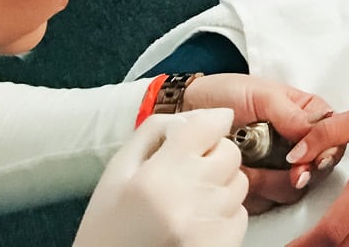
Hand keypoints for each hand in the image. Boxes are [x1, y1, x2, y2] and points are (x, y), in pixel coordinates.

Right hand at [74, 107, 246, 246]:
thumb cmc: (108, 232)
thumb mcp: (116, 174)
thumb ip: (152, 133)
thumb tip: (190, 116)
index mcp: (159, 176)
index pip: (208, 125)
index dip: (211, 120)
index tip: (208, 126)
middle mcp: (189, 200)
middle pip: (230, 152)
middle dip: (215, 154)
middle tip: (191, 169)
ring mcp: (208, 226)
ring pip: (238, 183)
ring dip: (221, 185)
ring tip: (191, 200)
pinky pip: (240, 215)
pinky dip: (224, 214)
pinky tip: (197, 221)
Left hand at [184, 74, 343, 212]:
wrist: (184, 113)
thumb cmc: (223, 94)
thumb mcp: (259, 94)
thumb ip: (289, 112)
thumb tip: (317, 131)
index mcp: (300, 113)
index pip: (331, 130)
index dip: (328, 144)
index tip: (315, 152)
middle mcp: (293, 141)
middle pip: (318, 164)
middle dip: (307, 170)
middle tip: (295, 169)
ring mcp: (276, 166)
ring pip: (296, 186)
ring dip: (278, 181)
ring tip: (255, 166)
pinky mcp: (258, 186)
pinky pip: (269, 198)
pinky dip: (257, 190)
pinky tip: (244, 175)